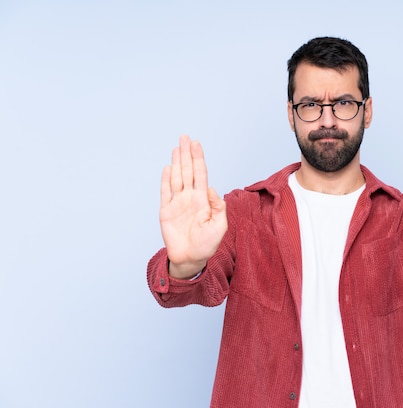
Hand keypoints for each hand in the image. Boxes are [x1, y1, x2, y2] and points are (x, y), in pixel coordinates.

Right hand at [159, 135, 227, 278]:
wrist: (191, 258)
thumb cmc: (208, 244)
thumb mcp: (220, 226)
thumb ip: (218, 207)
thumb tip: (211, 188)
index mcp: (203, 199)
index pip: (201, 174)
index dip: (198, 158)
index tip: (196, 143)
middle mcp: (190, 197)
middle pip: (187, 171)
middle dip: (186, 154)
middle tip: (185, 137)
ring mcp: (177, 203)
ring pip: (176, 178)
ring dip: (176, 163)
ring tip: (176, 148)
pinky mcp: (166, 211)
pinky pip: (165, 192)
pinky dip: (165, 180)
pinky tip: (167, 167)